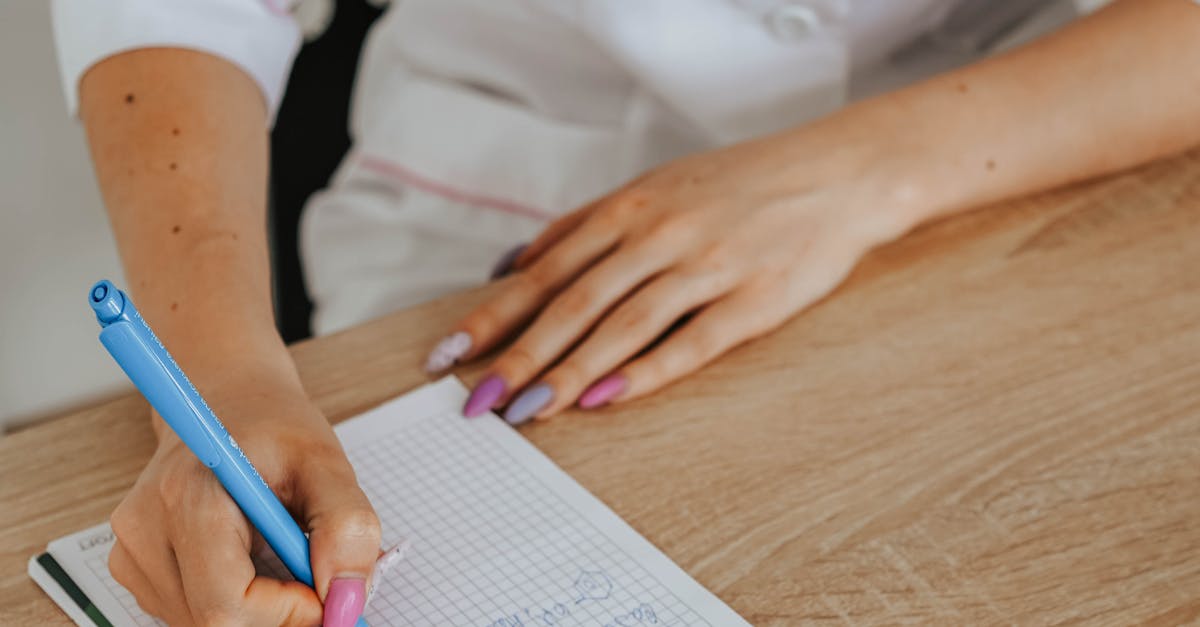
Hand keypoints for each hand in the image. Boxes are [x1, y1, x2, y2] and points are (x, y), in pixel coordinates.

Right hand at [108, 375, 380, 625]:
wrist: (229, 402)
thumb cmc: (275, 426)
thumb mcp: (326, 463)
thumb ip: (347, 526)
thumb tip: (346, 598)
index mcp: (189, 496)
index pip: (227, 602)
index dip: (288, 614)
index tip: (326, 594)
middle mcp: (146, 529)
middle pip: (214, 621)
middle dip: (278, 614)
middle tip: (314, 582)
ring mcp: (133, 552)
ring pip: (203, 623)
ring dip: (258, 608)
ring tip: (280, 555)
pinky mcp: (135, 567)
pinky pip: (192, 613)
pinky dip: (235, 602)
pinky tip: (252, 561)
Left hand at [427, 129, 920, 422]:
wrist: (836, 173)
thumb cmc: (735, 186)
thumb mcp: (652, 187)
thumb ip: (581, 226)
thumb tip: (510, 265)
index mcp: (629, 207)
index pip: (545, 270)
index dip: (493, 315)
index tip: (447, 354)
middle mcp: (660, 234)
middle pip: (575, 302)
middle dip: (519, 354)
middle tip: (476, 400)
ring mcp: (709, 266)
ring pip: (625, 324)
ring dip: (572, 370)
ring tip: (527, 410)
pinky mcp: (755, 299)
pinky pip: (693, 340)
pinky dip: (648, 371)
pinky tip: (609, 398)